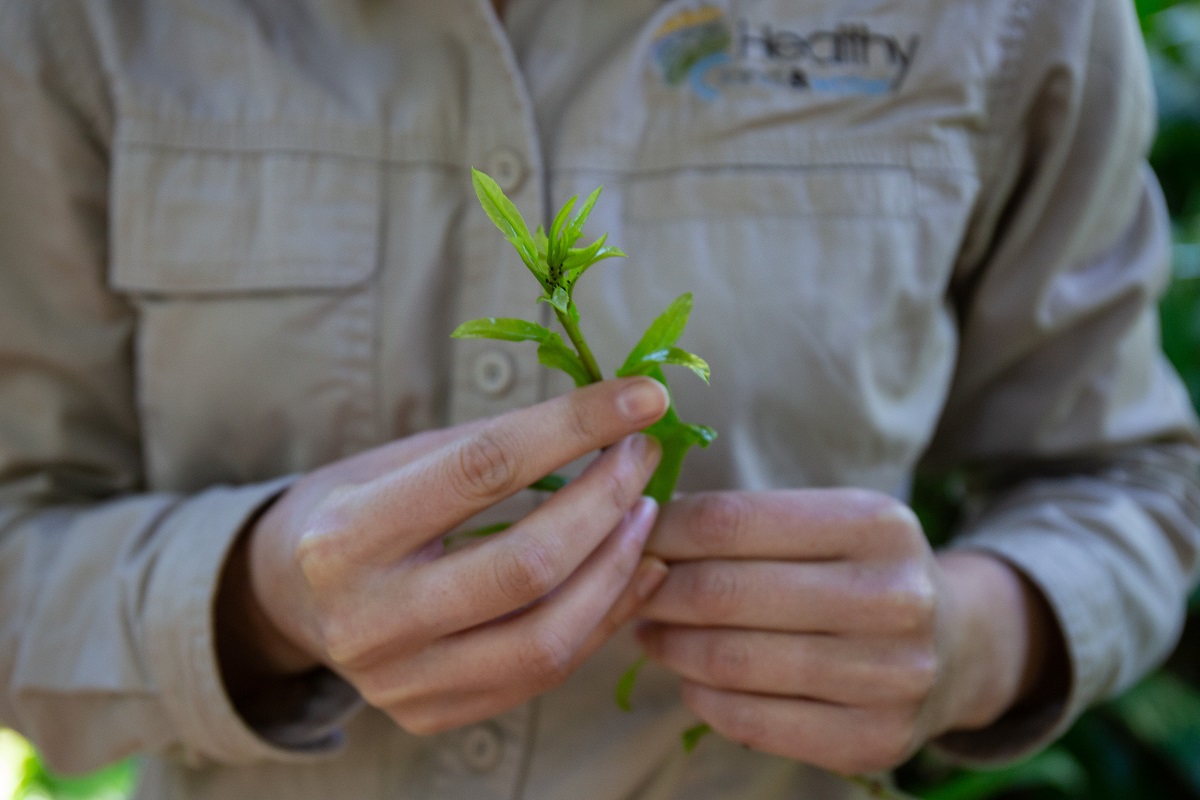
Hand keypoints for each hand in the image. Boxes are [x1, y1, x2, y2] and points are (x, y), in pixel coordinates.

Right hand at [219, 378, 671, 733]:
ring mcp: (401, 682)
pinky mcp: (433, 714)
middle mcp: (369, 621)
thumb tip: (608, 419)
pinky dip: (602, 617)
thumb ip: (492, 447)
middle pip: (526, 566)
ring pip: (547, 636)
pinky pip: (544, 673)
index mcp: (346, 537)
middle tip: (643, 455)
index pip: (483, 470)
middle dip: (606, 501)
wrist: (288, 599)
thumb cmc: (351, 509)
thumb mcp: (396, 460)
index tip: (640, 397)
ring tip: (644, 512)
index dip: (574, 427)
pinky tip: (634, 570)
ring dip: (617, 567)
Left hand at [637, 489, 1062, 774]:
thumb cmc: (861, 572)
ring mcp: (891, 677)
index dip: (660, 530)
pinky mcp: (876, 740)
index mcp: (876, 523)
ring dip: (670, 646)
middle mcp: (894, 597)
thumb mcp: (826, 522)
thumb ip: (743, 521)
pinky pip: (752, 722)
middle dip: (655, 590)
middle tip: (628, 589)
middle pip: (724, 592)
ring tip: (648, 630)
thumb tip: (633, 519)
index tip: (626, 533)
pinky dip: (703, 698)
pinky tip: (692, 679)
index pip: (729, 521)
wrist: (955, 648)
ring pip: (731, 661)